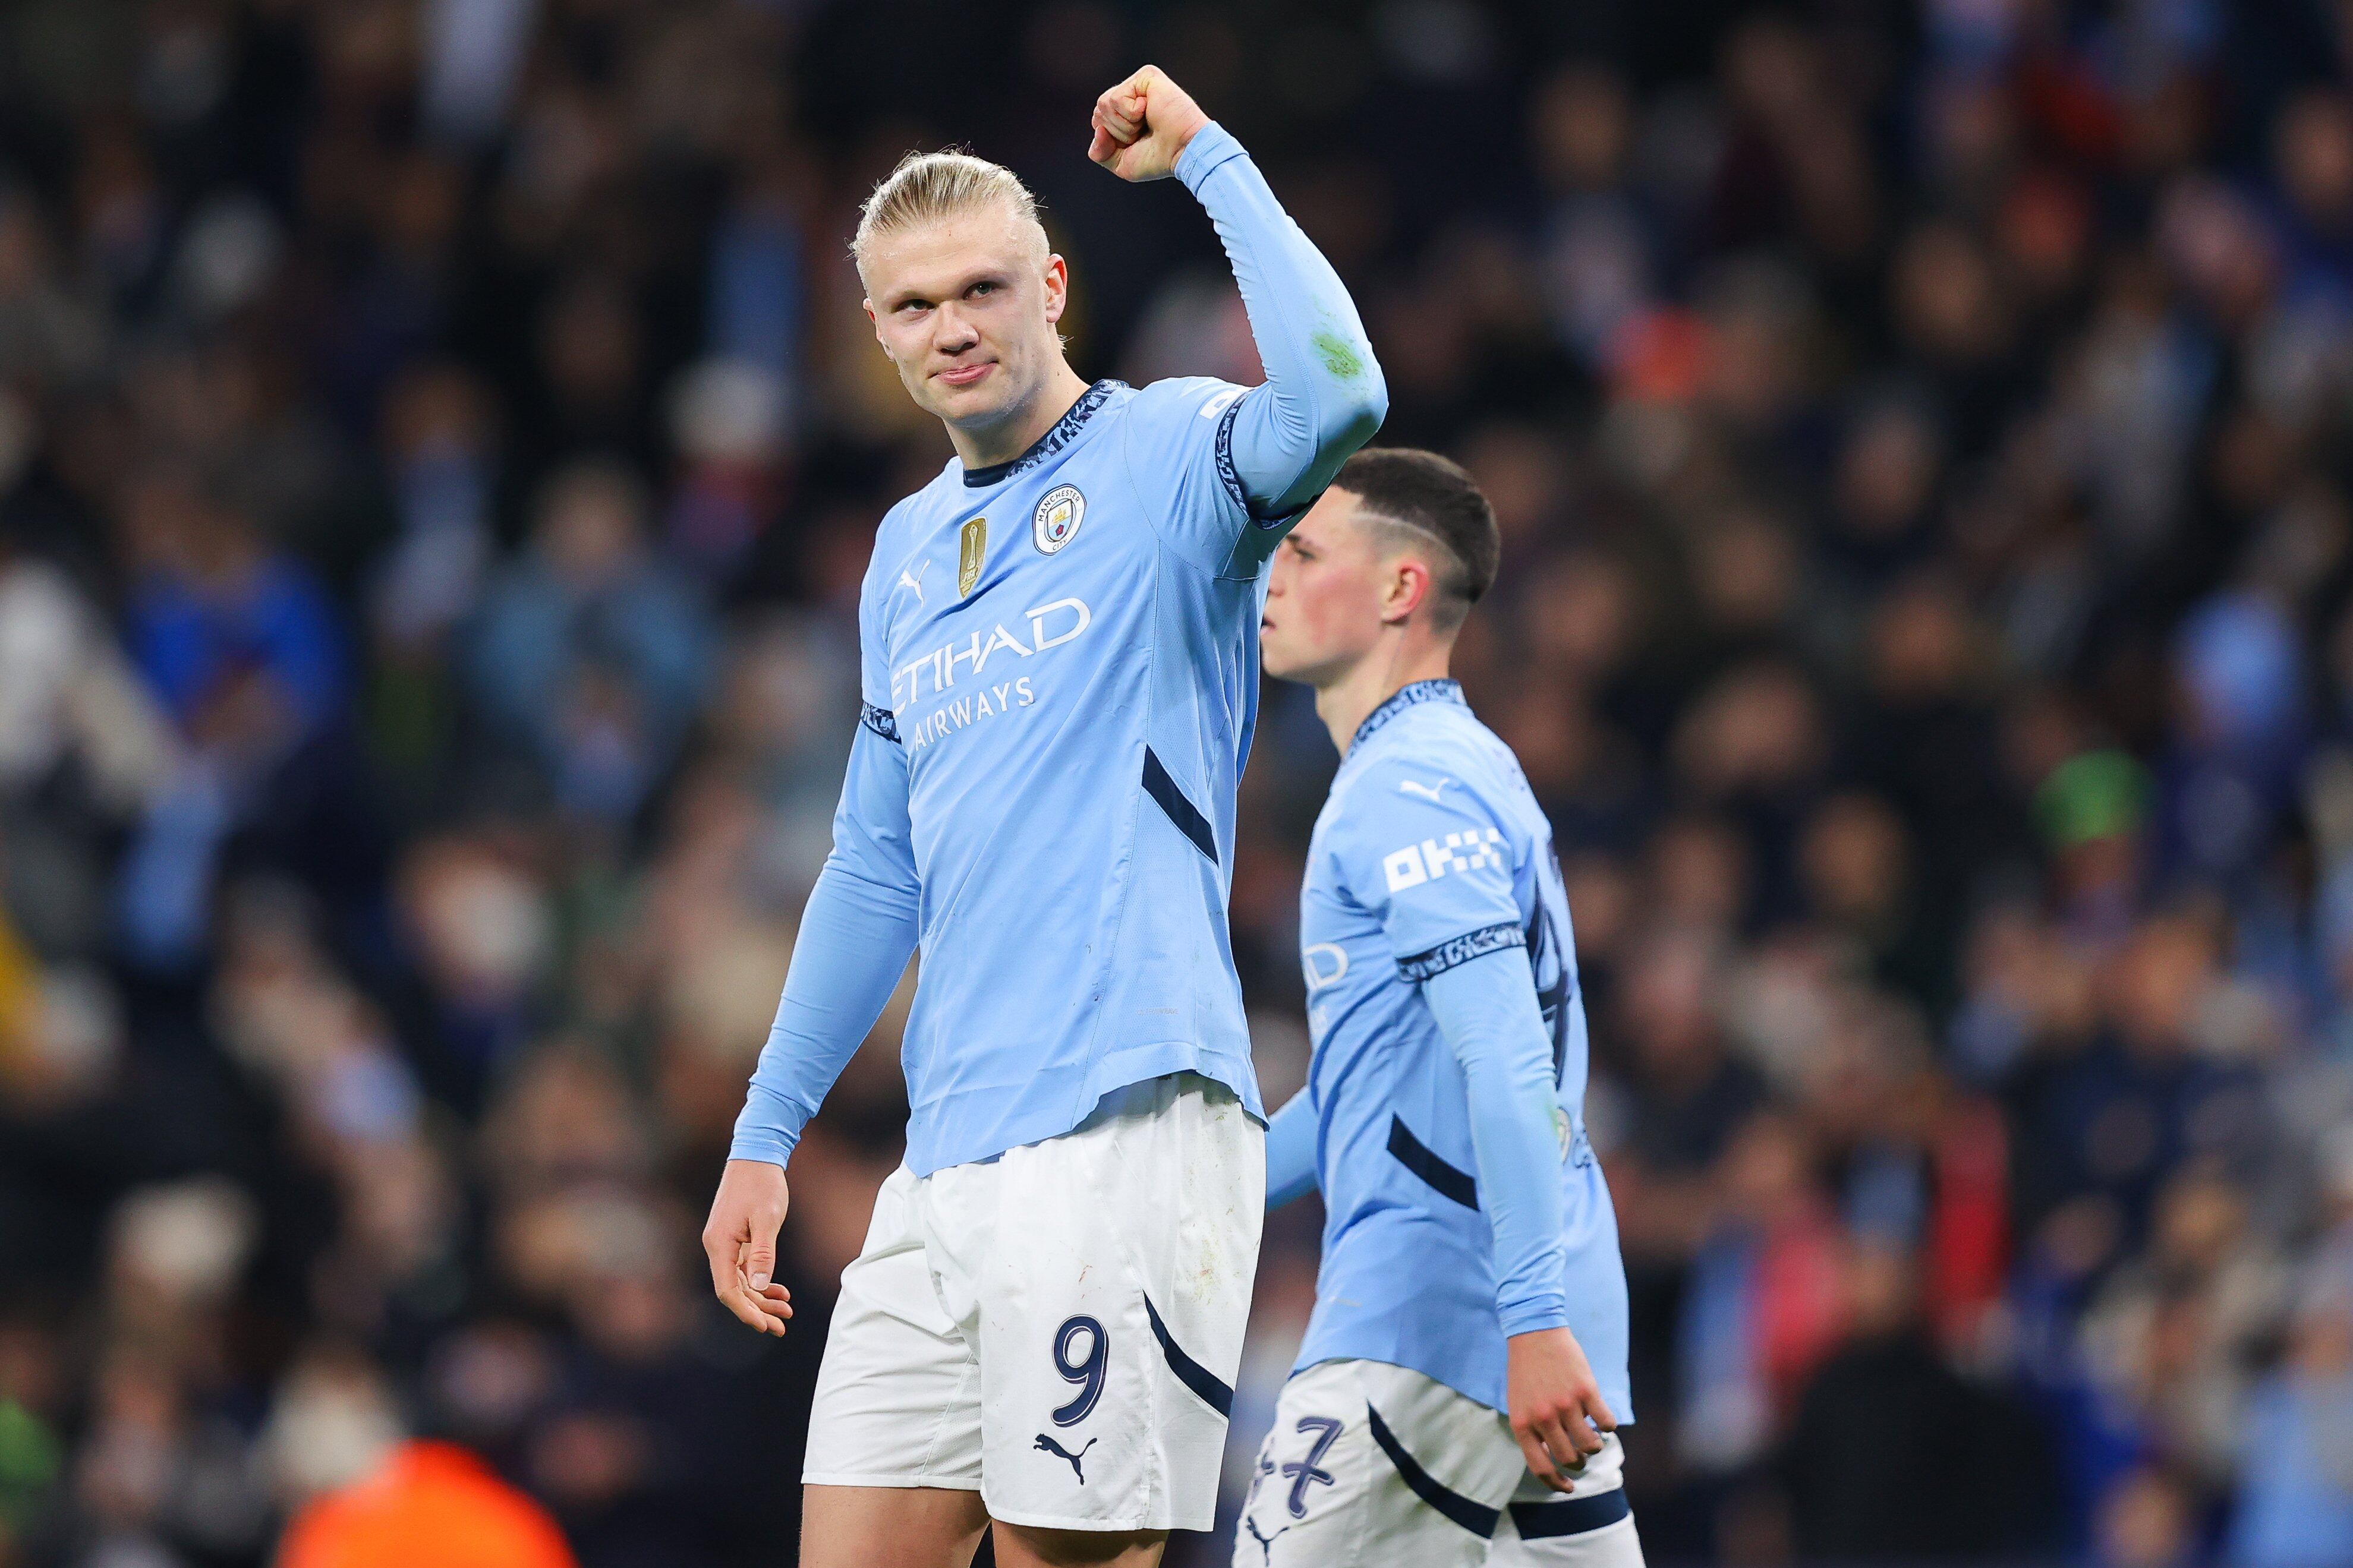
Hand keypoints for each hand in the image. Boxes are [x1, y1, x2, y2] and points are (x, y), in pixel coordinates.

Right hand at [702, 1158, 794, 1336]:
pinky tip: (779, 1289)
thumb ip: (763, 1254)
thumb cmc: (762, 1184)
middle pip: (734, 1290)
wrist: (756, 1155)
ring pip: (740, 1281)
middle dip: (757, 1310)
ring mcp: (724, 1243)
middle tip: (782, 1326)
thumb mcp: (767, 1219)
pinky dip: (761, 1281)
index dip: (746, 1311)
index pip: (728, 1290)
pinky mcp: (734, 1238)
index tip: (765, 1326)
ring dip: (762, 1298)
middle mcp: (717, 1247)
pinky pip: (744, 1268)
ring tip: (787, 1310)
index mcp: (720, 1244)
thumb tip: (760, 1286)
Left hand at [1087, 65, 1209, 181]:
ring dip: (1124, 124)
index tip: (1136, 143)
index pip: (1097, 122)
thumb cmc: (1159, 159)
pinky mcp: (1146, 76)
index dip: (1111, 140)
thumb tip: (1098, 129)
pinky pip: (1116, 97)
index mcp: (1125, 113)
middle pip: (1098, 112)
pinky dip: (1130, 114)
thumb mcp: (1121, 164)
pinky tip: (1149, 111)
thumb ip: (1100, 152)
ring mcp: (1138, 84)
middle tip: (1143, 134)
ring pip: (1103, 104)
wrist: (1184, 152)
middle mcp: (1131, 96)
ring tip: (1147, 123)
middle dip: (1117, 132)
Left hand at [1506, 1327, 1615, 1491]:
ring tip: (1593, 1438)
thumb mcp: (1518, 1404)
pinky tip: (1603, 1420)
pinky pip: (1606, 1422)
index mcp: (1522, 1423)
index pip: (1540, 1466)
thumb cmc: (1525, 1370)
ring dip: (1594, 1446)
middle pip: (1569, 1458)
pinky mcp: (1586, 1391)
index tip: (1568, 1487)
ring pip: (1590, 1445)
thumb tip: (1553, 1457)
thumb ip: (1531, 1430)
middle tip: (1580, 1454)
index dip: (1556, 1483)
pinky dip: (1608, 1426)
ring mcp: (1566, 1404)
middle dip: (1577, 1462)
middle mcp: (1543, 1417)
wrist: (1534, 1332)